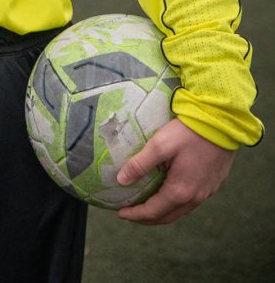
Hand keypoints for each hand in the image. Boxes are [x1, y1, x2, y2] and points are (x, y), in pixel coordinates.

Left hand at [116, 118, 234, 224]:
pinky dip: (174, 204)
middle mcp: (194, 198)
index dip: (135, 214)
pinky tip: (168, 194)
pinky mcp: (212, 184)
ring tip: (147, 205)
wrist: (221, 123)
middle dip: (147, 218)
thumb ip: (140, 164)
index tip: (120, 213)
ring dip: (162, 212)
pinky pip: (190, 202)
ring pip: (180, 211)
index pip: (153, 211)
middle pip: (167, 217)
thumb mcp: (159, 145)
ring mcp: (206, 193)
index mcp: (179, 191)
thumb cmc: (188, 133)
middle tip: (131, 213)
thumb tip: (121, 180)